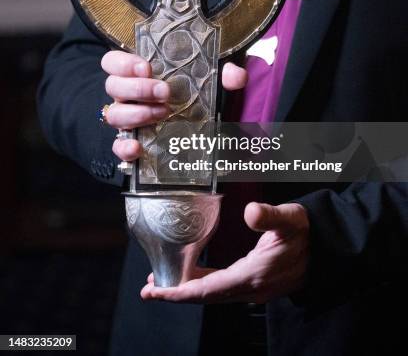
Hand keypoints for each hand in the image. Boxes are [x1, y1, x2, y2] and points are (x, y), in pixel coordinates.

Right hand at [101, 50, 247, 160]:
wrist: (205, 141)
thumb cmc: (201, 103)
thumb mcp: (216, 86)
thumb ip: (226, 76)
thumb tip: (235, 75)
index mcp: (142, 75)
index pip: (114, 62)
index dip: (123, 62)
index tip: (147, 67)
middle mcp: (130, 96)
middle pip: (113, 86)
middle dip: (137, 87)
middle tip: (164, 92)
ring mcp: (129, 121)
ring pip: (113, 114)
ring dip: (135, 113)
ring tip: (162, 114)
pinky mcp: (132, 145)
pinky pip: (117, 146)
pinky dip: (123, 147)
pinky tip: (137, 147)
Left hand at [140, 202, 308, 303]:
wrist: (327, 247)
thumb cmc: (308, 232)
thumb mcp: (291, 219)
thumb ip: (270, 216)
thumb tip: (250, 212)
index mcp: (254, 275)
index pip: (208, 289)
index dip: (179, 292)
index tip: (156, 291)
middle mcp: (250, 287)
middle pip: (205, 296)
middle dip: (176, 293)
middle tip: (149, 287)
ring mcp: (253, 288)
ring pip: (213, 294)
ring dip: (187, 289)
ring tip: (164, 282)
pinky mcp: (256, 283)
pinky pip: (222, 288)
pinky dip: (203, 284)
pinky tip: (194, 274)